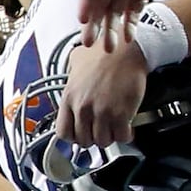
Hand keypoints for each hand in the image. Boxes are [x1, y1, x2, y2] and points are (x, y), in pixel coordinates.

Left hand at [60, 33, 149, 147]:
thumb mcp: (77, 62)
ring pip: (102, 141)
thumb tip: (72, 79)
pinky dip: (125, 135)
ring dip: (110, 136)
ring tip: (114, 127)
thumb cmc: (105, 53)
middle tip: (101, 129)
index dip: (74, 136)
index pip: (63, 133)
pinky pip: (122, 137)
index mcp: (69, 97)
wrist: (126, 49)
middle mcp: (83, 107)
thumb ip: (72, 77)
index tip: (81, 133)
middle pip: (84, 140)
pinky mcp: (121, 114)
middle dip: (93, 137)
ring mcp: (101, 112)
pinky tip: (126, 127)